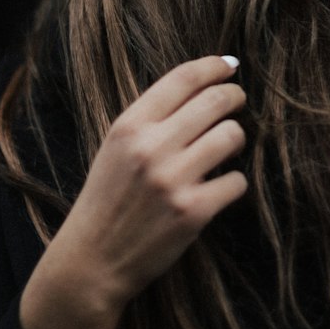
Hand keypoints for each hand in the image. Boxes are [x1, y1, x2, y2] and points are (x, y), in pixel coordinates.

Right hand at [50, 54, 248, 310]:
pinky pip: (236, 181)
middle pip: (216, 101)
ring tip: (226, 148)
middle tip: (237, 103)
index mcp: (129, 126)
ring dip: (237, 140)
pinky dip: (233, 183)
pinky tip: (219, 188)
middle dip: (235, 98)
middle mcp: (151, 147)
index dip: (214, 66)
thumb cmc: (107, 201)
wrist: (91, 262)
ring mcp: (173, 180)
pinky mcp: (193, 211)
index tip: (230, 66)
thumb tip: (203, 87)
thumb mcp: (115, 149)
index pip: (183, 78)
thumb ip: (151, 120)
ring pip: (232, 136)